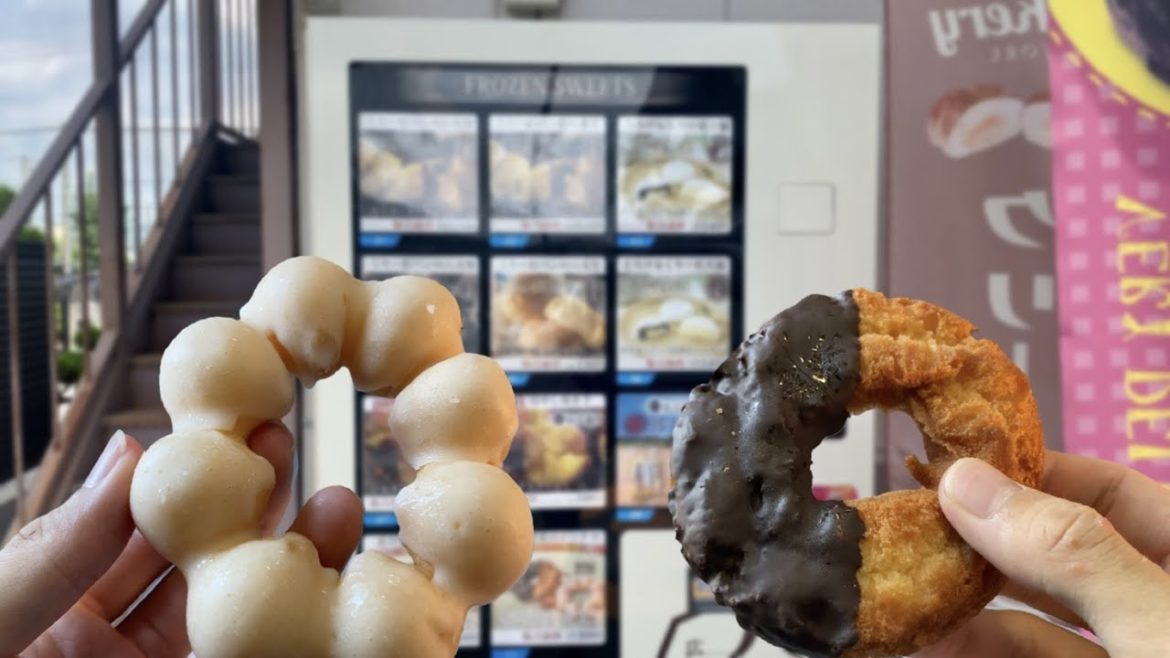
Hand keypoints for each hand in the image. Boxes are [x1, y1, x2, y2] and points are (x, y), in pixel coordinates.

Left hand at [0, 425, 362, 657]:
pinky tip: (327, 596)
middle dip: (250, 502)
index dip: (186, 474)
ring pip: (231, 613)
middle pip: (194, 560)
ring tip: (336, 508)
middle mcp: (105, 641)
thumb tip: (128, 456)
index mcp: (49, 603)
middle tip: (292, 447)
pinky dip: (289, 632)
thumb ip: (58, 548)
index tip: (231, 430)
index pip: (130, 525)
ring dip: (289, 560)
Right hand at [914, 451, 1169, 657]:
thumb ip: (1069, 553)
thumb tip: (965, 481)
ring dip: (968, 595)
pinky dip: (977, 644)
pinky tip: (929, 638)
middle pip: (1061, 548)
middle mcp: (1153, 600)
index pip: (1110, 491)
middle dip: (985, 533)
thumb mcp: (1155, 625)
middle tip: (912, 520)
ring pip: (1039, 609)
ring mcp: (1125, 649)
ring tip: (903, 575)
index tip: (951, 465)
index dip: (1032, 470)